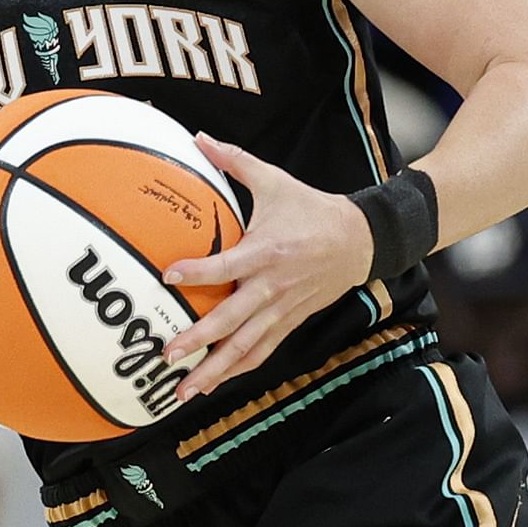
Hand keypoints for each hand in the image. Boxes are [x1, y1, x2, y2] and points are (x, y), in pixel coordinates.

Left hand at [163, 138, 362, 392]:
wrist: (360, 240)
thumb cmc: (311, 209)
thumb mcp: (275, 180)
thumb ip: (235, 161)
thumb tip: (199, 137)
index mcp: (266, 250)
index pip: (227, 265)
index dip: (198, 271)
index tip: (168, 275)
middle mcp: (272, 285)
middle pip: (232, 319)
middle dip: (198, 338)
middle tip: (167, 353)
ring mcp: (282, 308)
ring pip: (246, 346)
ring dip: (215, 369)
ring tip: (184, 388)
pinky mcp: (291, 321)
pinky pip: (263, 351)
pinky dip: (239, 369)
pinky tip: (214, 383)